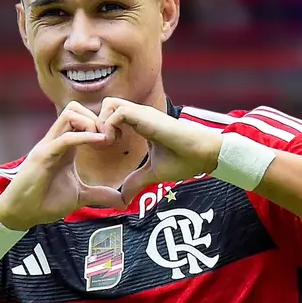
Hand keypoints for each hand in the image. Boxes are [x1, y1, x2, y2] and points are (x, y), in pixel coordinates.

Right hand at [0, 102, 121, 230]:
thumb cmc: (45, 201)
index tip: (116, 138)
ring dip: (90, 122)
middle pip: (75, 108)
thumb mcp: (79, 196)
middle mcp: (56, 140)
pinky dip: (84, 136)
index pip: (80, 117)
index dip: (100, 122)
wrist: (21, 214)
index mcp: (64, 146)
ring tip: (104, 140)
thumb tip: (122, 201)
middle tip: (111, 137)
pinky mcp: (43, 156)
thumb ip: (99, 194)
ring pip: (69, 114)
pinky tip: (100, 142)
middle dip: (96, 117)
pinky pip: (65, 138)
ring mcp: (49, 146)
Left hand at [99, 97, 222, 207]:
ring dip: (102, 123)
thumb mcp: (153, 173)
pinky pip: (118, 112)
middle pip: (107, 104)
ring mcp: (143, 114)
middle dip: (97, 122)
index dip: (103, 128)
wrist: (204, 155)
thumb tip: (123, 198)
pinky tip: (116, 142)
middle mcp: (139, 115)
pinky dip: (110, 126)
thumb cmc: (184, 161)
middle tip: (102, 143)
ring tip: (108, 143)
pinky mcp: (146, 116)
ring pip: (109, 103)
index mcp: (141, 124)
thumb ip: (137, 181)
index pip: (112, 114)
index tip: (105, 147)